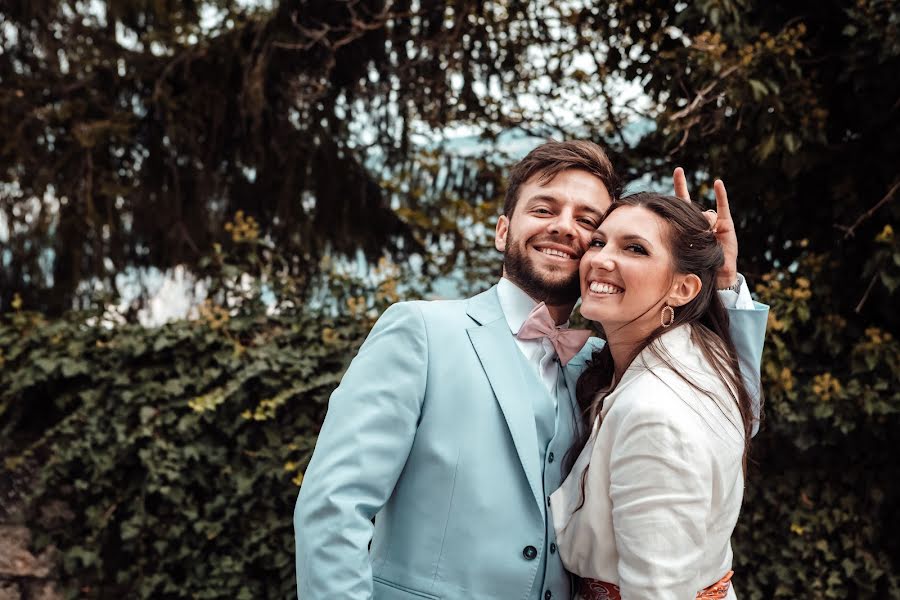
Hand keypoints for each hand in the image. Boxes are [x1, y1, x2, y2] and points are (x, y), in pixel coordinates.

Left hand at [673, 167, 737, 288]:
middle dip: (681, 186)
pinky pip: (723, 208)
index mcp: (687, 228)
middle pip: (688, 203)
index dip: (675, 192)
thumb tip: (681, 227)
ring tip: (705, 237)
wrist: (717, 274)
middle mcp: (699, 222)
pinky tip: (717, 183)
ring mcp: (713, 222)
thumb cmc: (698, 265)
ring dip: (704, 224)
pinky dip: (720, 195)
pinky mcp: (726, 225)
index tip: (673, 176)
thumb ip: (681, 238)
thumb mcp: (684, 251)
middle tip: (677, 170)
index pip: (678, 207)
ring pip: (704, 214)